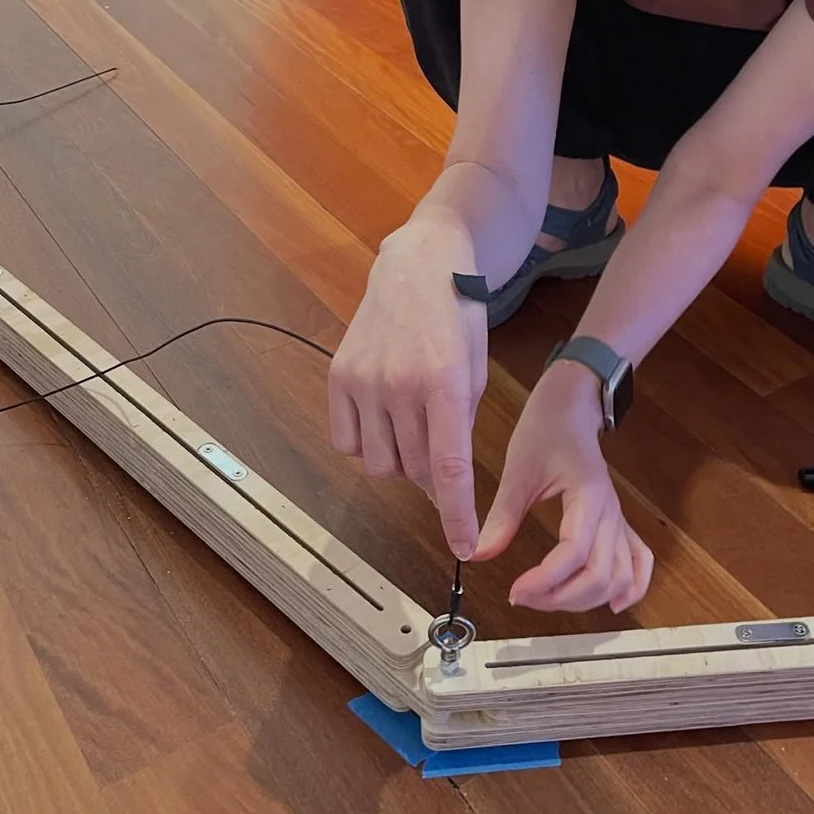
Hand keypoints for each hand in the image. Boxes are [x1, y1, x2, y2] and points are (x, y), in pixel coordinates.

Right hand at [328, 221, 486, 558]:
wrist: (419, 266)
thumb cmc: (458, 319)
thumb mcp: (475, 371)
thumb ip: (460, 428)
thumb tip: (445, 488)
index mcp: (445, 383)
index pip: (449, 469)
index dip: (456, 516)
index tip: (464, 547)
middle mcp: (400, 384)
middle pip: (414, 470)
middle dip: (431, 478)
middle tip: (440, 456)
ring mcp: (364, 380)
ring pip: (379, 463)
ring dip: (399, 461)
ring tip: (412, 427)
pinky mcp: (338, 377)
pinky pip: (347, 443)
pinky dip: (366, 444)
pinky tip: (382, 418)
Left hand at [473, 364, 653, 612]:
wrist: (572, 404)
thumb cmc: (546, 429)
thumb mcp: (518, 471)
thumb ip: (502, 517)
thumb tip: (478, 554)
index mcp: (587, 497)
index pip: (573, 554)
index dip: (544, 581)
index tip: (514, 591)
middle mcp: (610, 513)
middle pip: (600, 575)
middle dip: (561, 598)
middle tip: (524, 597)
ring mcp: (618, 518)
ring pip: (620, 576)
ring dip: (588, 600)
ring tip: (550, 600)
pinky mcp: (618, 521)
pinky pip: (639, 560)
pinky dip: (633, 587)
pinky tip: (615, 604)